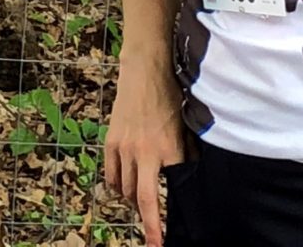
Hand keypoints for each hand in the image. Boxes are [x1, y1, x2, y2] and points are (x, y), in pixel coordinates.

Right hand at [104, 61, 184, 246]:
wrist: (143, 72)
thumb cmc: (169, 96)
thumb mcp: (186, 126)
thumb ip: (188, 154)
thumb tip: (191, 176)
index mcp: (168, 149)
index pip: (172, 192)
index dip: (168, 217)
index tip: (165, 238)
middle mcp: (145, 152)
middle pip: (144, 199)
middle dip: (149, 225)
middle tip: (153, 241)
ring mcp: (125, 147)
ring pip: (126, 189)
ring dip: (134, 201)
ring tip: (141, 204)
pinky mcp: (111, 141)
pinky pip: (112, 175)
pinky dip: (118, 187)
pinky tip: (124, 189)